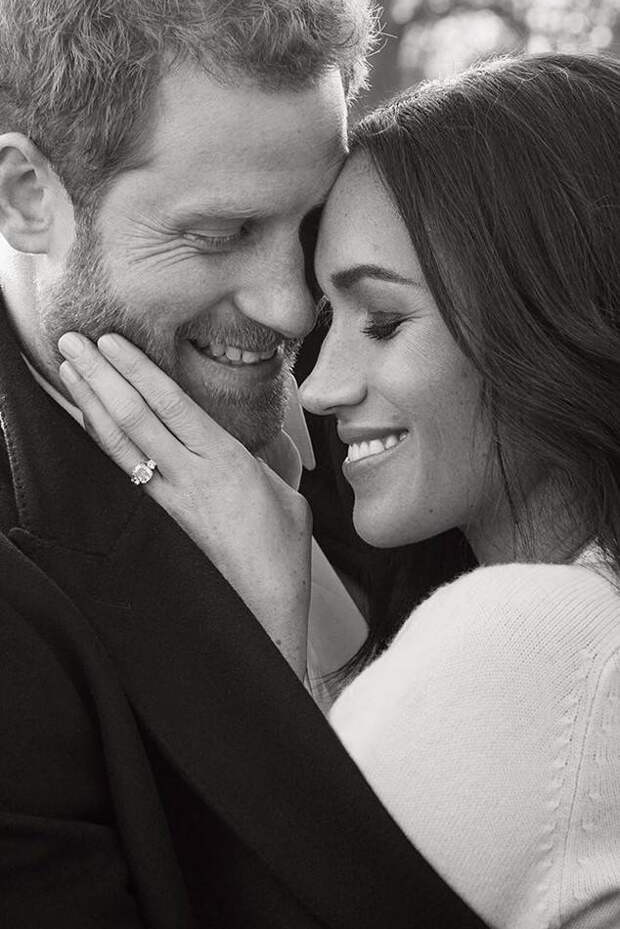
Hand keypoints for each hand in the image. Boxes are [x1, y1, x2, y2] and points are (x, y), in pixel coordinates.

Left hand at [57, 332, 311, 677]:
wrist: (263, 612)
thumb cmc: (282, 555)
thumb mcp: (286, 494)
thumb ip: (263, 459)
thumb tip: (249, 442)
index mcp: (227, 461)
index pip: (171, 403)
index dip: (137, 369)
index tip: (111, 341)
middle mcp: (191, 476)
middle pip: (135, 416)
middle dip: (100, 375)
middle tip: (72, 340)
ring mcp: (170, 500)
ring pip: (121, 443)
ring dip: (91, 403)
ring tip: (69, 369)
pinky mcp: (160, 522)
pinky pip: (124, 472)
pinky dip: (102, 442)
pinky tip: (88, 422)